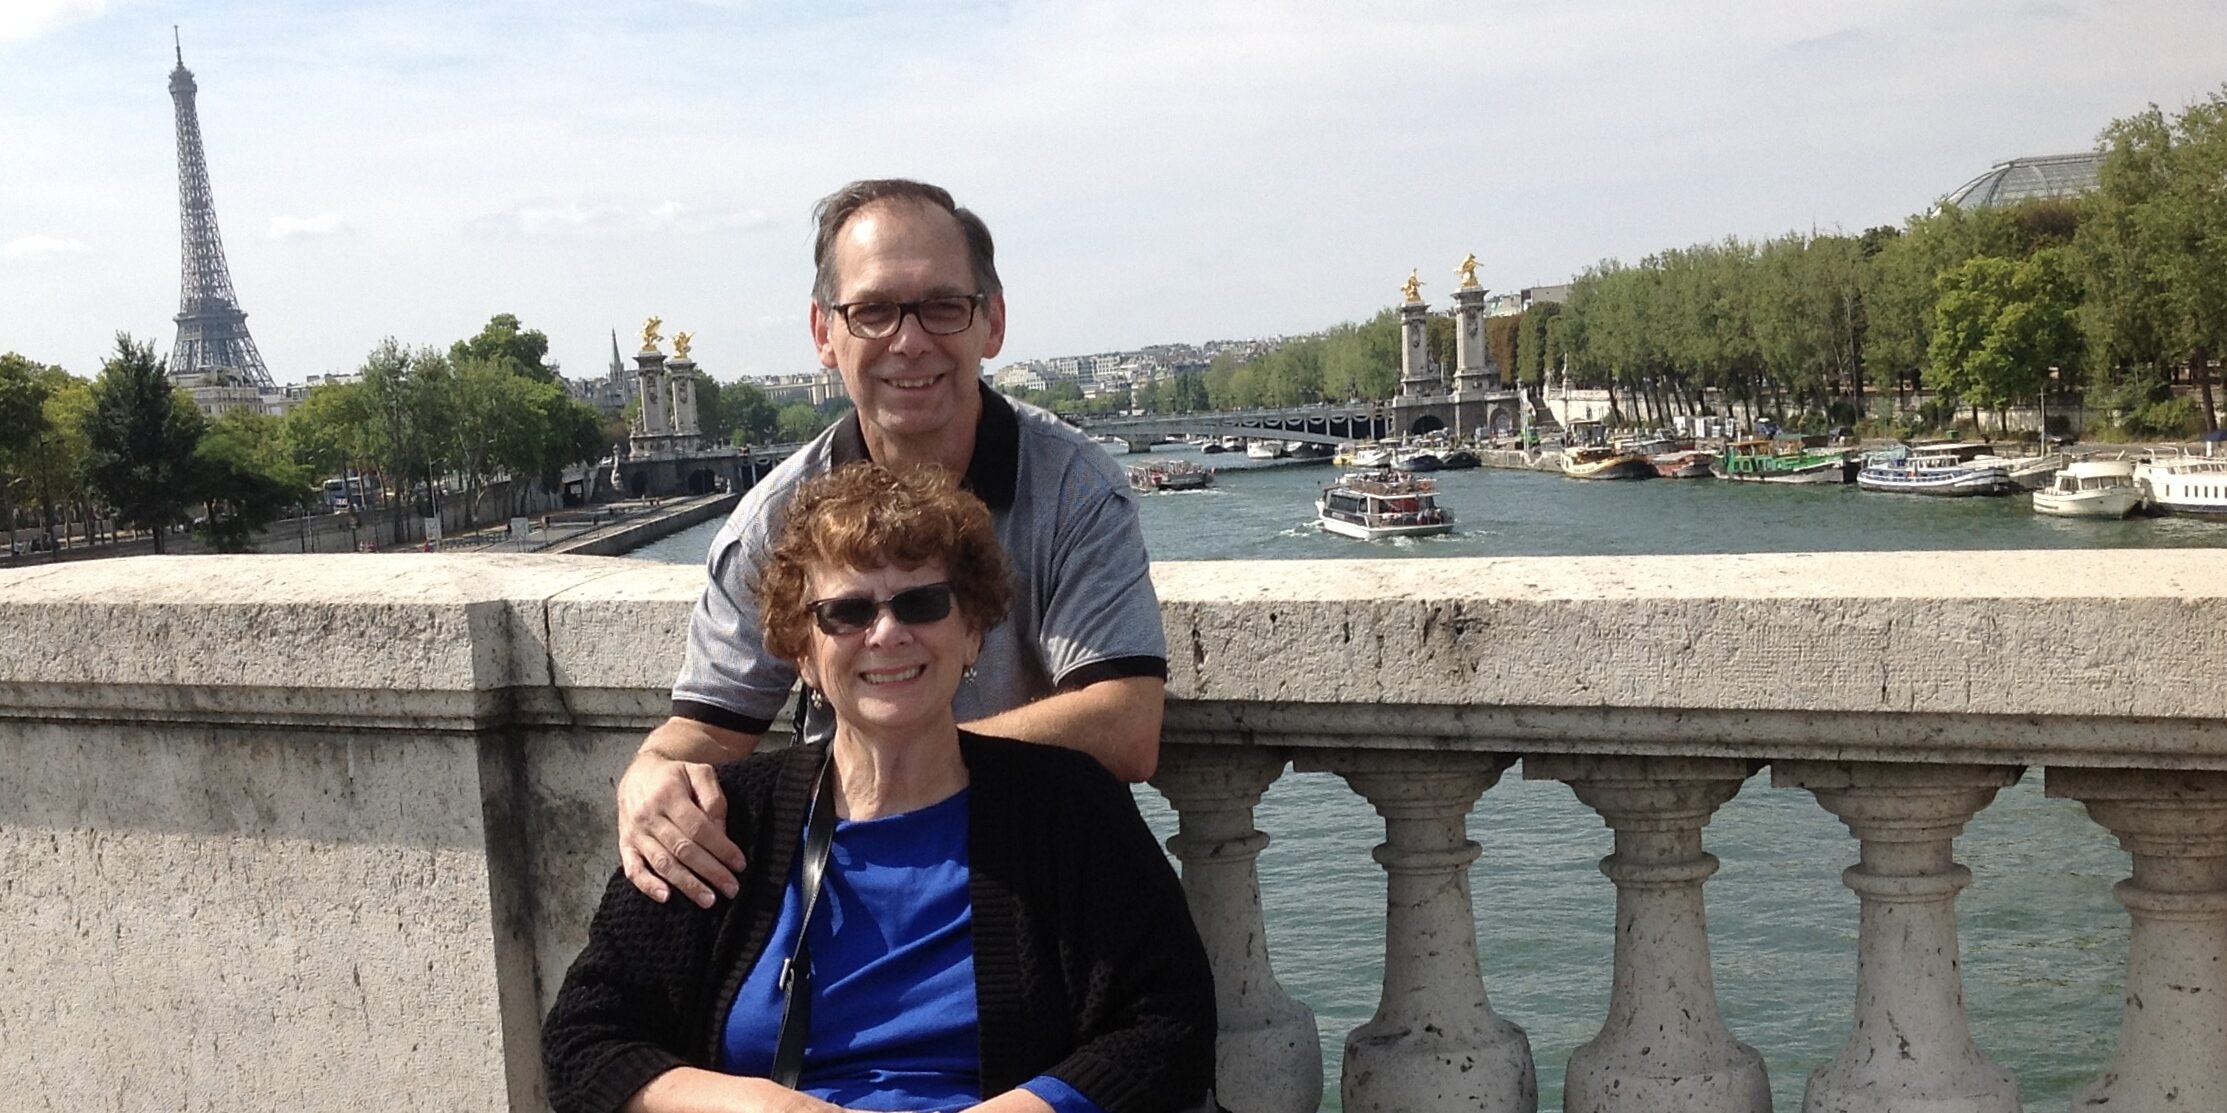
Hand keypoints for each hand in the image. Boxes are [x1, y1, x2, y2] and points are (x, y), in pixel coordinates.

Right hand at [616, 748, 744, 906]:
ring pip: (662, 863)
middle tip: (732, 888)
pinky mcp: (625, 845)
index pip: (698, 828)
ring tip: (708, 899)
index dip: (720, 848)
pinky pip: (633, 869)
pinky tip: (666, 897)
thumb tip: (721, 832)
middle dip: (710, 872)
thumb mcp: (699, 772)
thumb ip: (713, 798)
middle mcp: (649, 816)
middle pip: (682, 849)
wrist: (638, 774)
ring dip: (686, 884)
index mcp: (669, 795)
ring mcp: (635, 833)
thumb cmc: (674, 776)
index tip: (739, 864)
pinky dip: (648, 885)